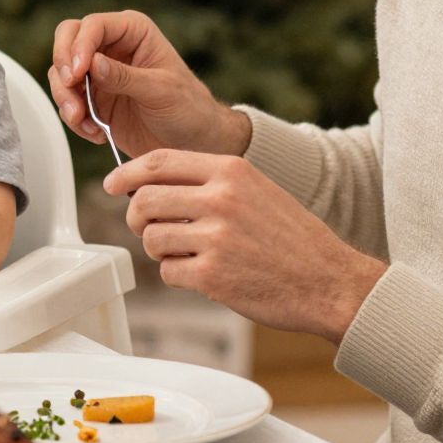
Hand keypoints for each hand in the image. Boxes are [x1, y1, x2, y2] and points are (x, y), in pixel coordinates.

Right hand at [50, 11, 251, 159]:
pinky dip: (73, 118)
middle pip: (67, 39)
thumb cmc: (188, 109)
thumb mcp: (161, 91)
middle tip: (70, 92)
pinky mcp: (92, 98)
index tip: (77, 73)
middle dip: (62, 67)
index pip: (93, 25)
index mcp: (133, 31)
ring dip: (65, 98)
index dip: (78, 46)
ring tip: (84, 122)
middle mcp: (111, 46)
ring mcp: (98, 72)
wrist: (191, 142)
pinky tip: (95, 133)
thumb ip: (125, 77)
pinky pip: (67, 101)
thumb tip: (92, 64)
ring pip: (60, 73)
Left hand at [109, 151, 385, 342]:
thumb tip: (151, 185)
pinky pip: (167, 272)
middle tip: (149, 228)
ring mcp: (216, 237)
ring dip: (160, 250)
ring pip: (151, 238)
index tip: (112, 184)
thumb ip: (209, 182)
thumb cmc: (292, 239)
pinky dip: (177, 275)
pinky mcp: (212, 275)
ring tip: (187, 254)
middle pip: (144, 200)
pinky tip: (204, 274)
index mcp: (231, 170)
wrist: (329, 280)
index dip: (127, 174)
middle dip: (137, 218)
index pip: (159, 162)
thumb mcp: (256, 189)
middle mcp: (221, 198)